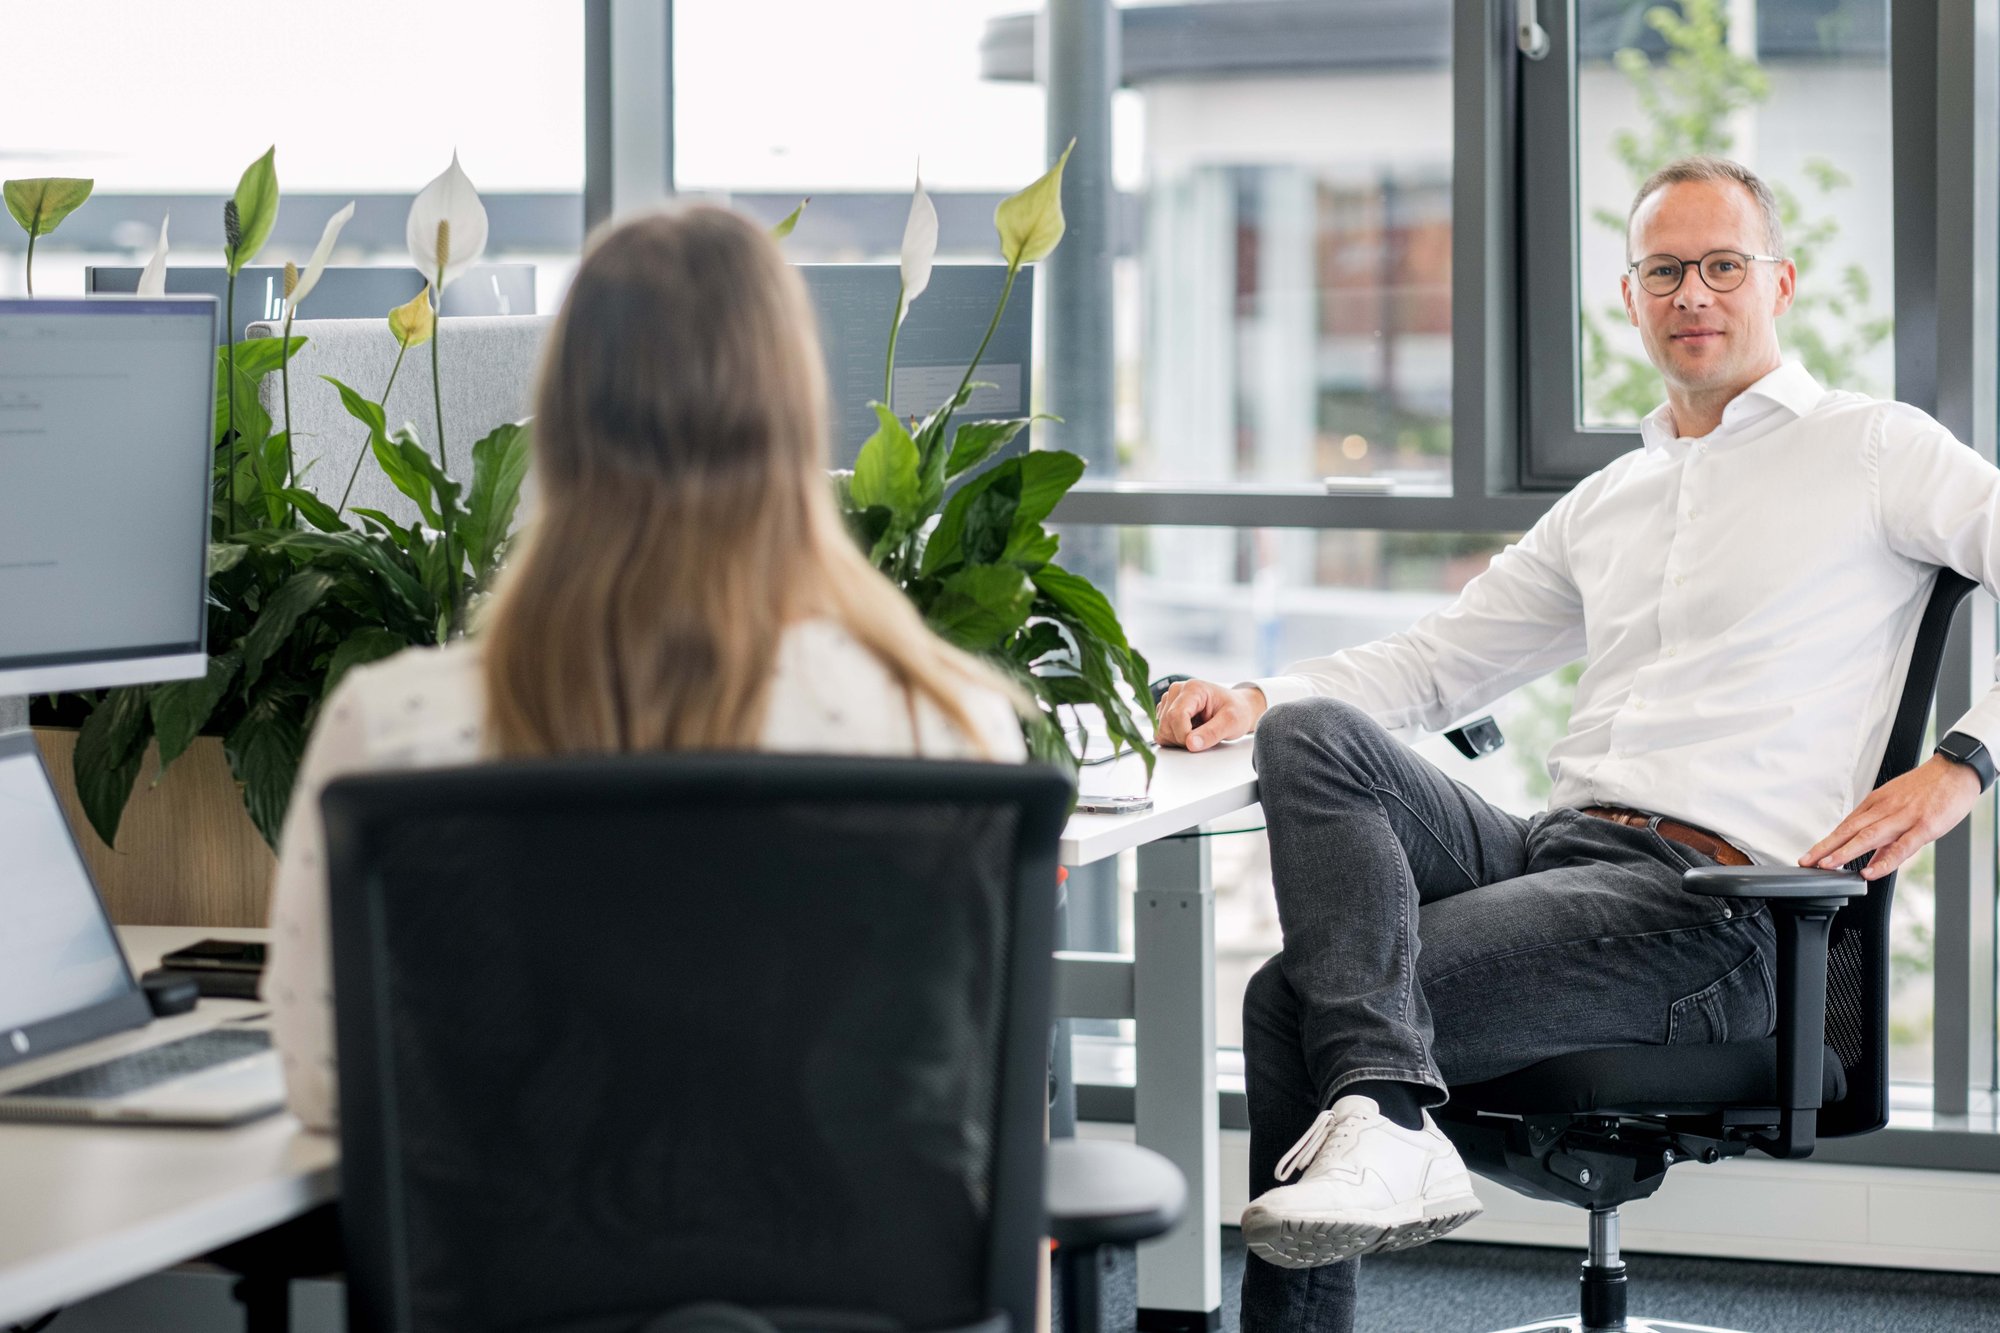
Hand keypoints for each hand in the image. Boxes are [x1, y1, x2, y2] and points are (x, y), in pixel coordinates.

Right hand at [1154, 679, 1266, 751]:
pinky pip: (1161, 732)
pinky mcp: (1166, 710)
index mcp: (1193, 688)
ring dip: (1178, 739)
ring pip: (1161, 729)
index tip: (1199, 743)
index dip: (1184, 735)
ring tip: (1198, 732)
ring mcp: (1169, 700)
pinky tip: (1190, 731)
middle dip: (1182, 739)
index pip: (1175, 716)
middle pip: (1165, 724)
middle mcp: (1177, 691)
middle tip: (1203, 738)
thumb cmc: (1237, 711)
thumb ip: (1212, 733)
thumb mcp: (1231, 722)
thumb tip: (1191, 744)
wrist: (1239, 708)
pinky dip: (1174, 738)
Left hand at [1800, 755, 1983, 878]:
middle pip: (1849, 830)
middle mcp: (1884, 810)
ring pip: (1868, 837)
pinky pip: (1901, 847)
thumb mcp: (1897, 804)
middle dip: (1825, 847)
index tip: (1809, 855)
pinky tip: (1869, 871)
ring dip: (1845, 852)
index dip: (1826, 842)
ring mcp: (1904, 818)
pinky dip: (1884, 860)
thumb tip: (1869, 859)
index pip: (1845, 825)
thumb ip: (1883, 832)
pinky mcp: (1925, 826)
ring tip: (1827, 866)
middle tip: (1806, 861)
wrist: (1955, 770)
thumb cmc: (1927, 788)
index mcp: (1876, 804)